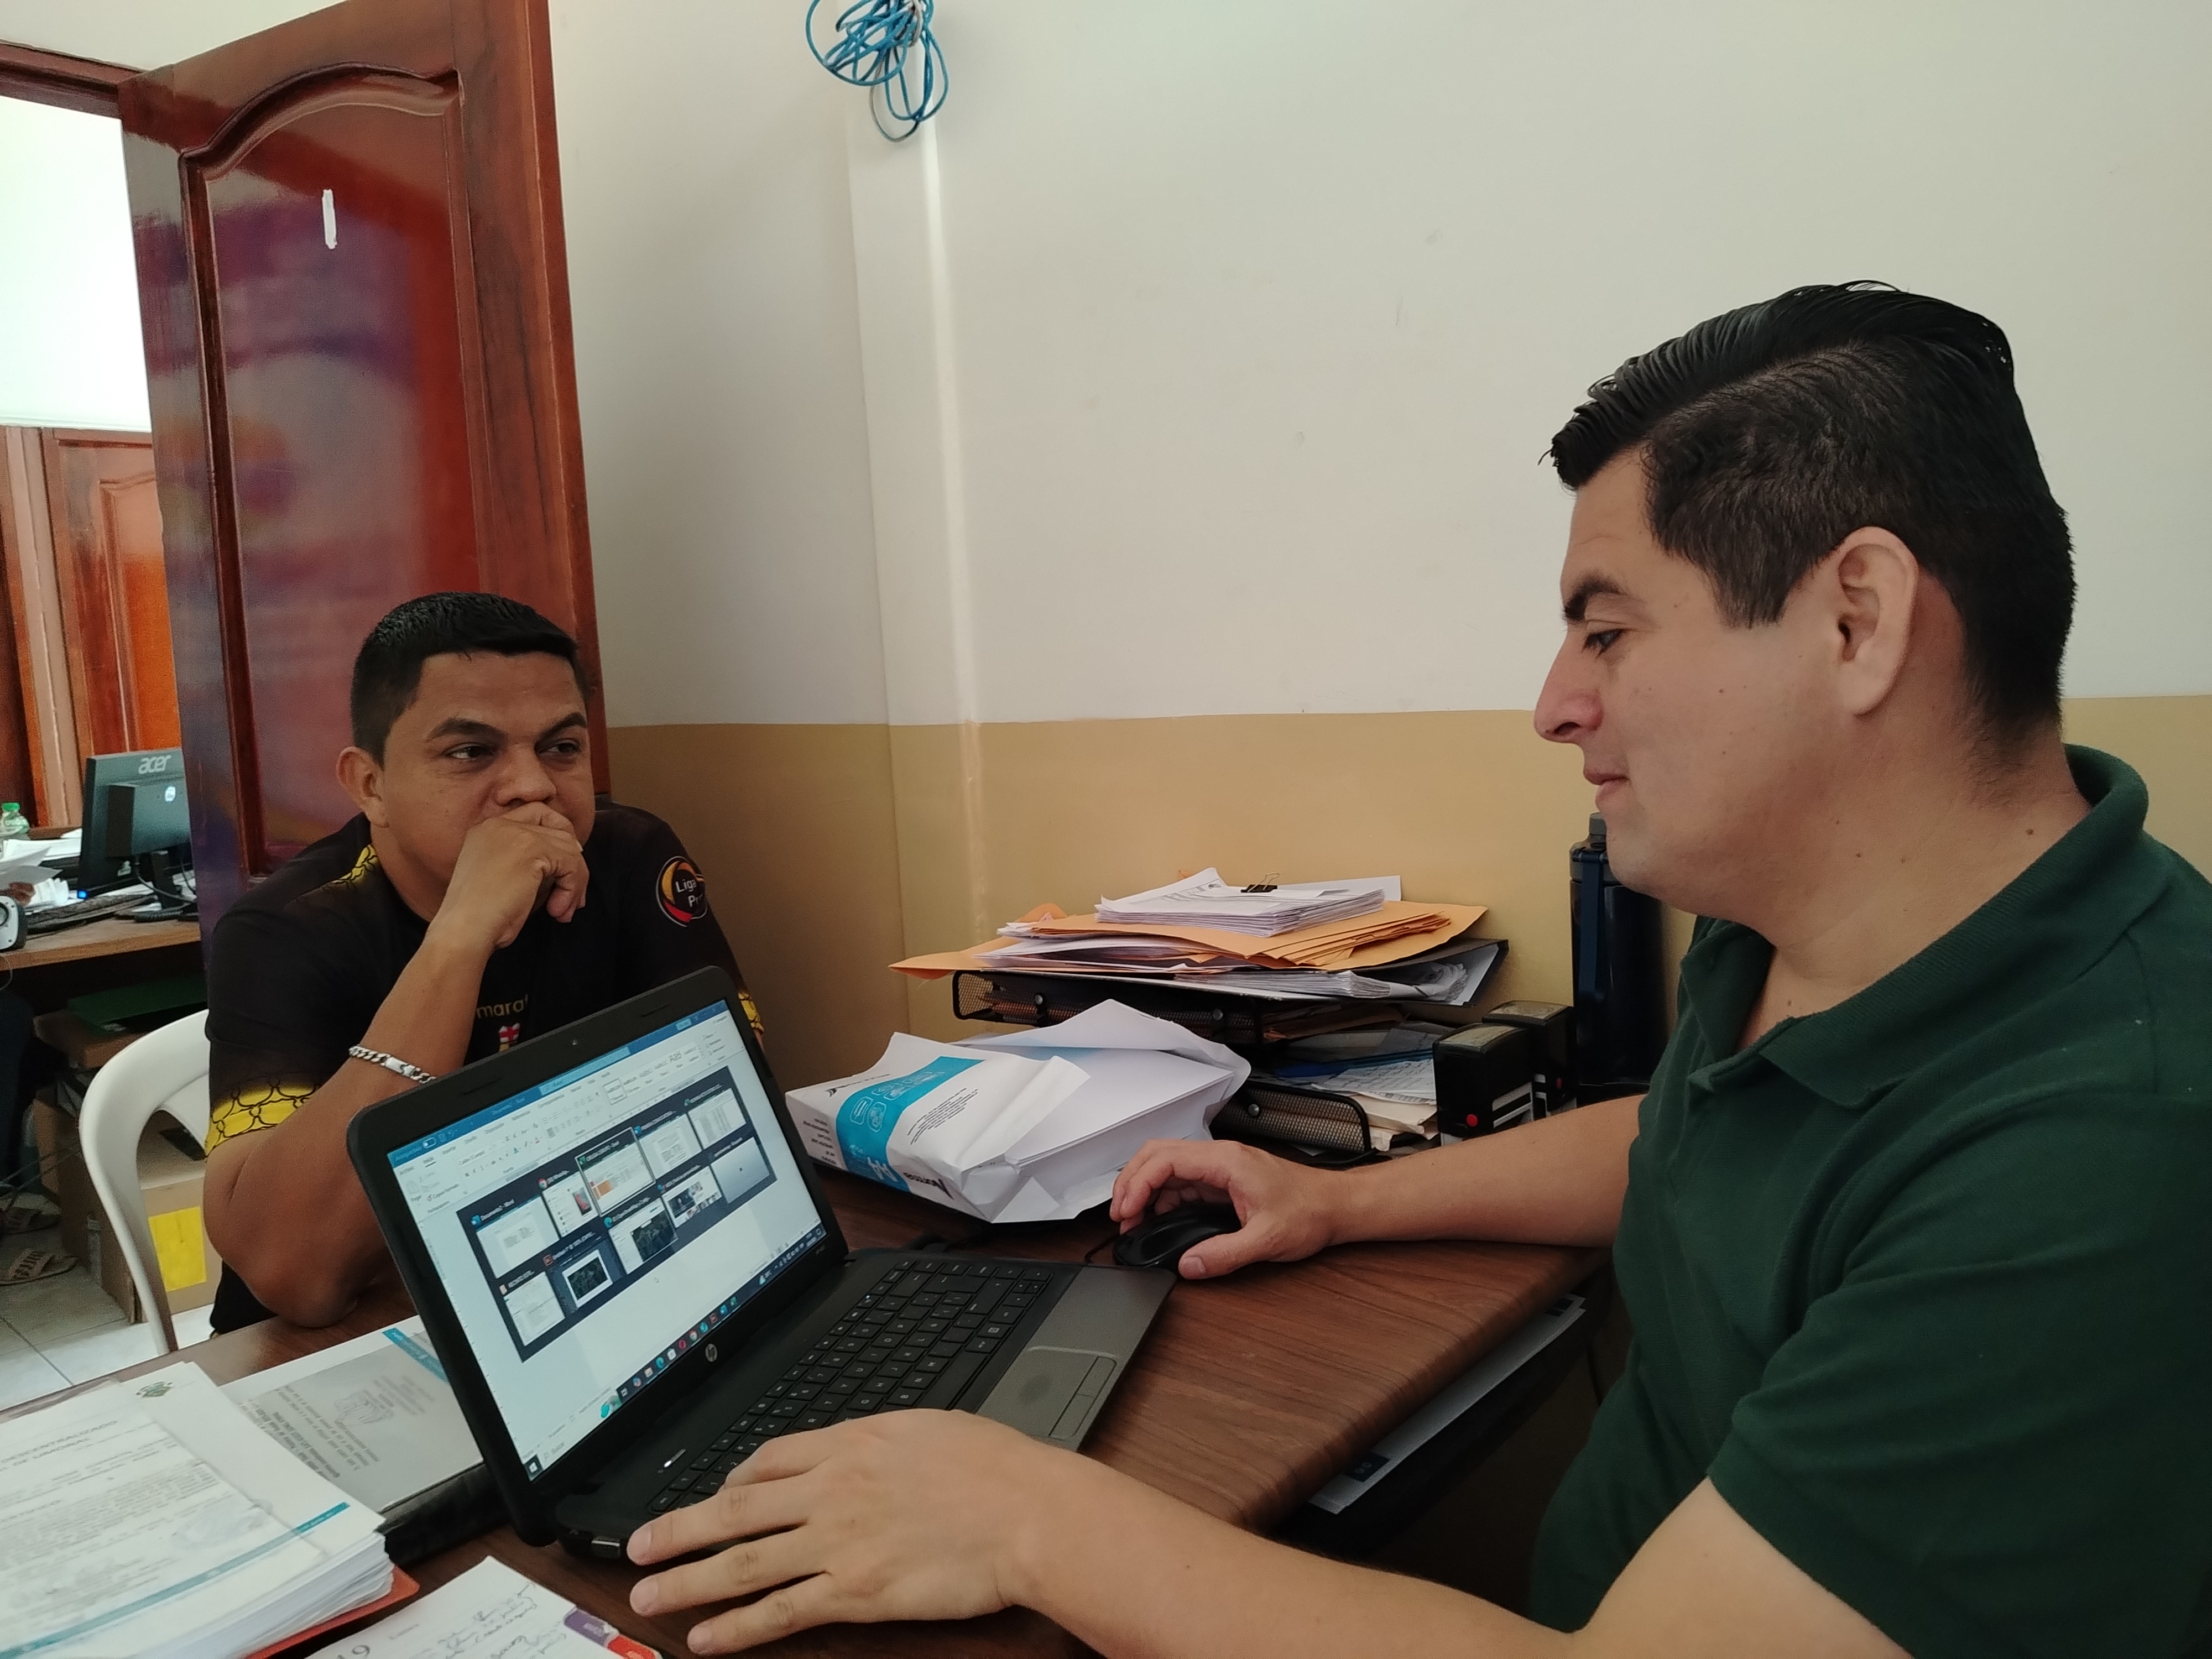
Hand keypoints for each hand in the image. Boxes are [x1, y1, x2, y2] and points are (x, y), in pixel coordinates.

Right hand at [426, 805, 586, 952]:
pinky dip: (572, 889)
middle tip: (572, 898)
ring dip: (574, 883)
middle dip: (573, 865)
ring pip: (569, 848)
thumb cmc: (481, 917)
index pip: (538, 815)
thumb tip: (571, 860)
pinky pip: (571, 863)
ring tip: (562, 911)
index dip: (559, 839)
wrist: (463, 931)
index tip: (565, 870)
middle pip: (559, 830)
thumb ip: (530, 861)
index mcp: (487, 829)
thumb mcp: (504, 878)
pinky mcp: (531, 849)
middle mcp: (499, 824)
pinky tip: (557, 911)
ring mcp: (515, 833)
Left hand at [627, 1411, 1067, 1652]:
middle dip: (678, 1529)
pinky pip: (781, 1611)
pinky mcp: (855, 1592)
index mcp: (851, 1444)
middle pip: (735, 1510)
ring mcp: (838, 1544)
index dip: (731, 1481)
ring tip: (648, 1596)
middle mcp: (831, 1490)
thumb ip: (880, 1445)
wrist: (1027, 1512)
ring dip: (689, 1581)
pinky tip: (708, 1638)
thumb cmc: (995, 1468)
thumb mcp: (927, 1430)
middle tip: (634, 1548)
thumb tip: (857, 1452)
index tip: (714, 1495)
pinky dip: (739, 1627)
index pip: (769, 1461)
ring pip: (743, 1562)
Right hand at [1109, 1137, 1341, 1278]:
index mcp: (1227, 1161)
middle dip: (1131, 1181)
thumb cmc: (1311, 1212)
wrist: (1336, 1206)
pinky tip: (1157, 1220)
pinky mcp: (1222, 1181)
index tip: (1125, 1210)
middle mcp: (1220, 1158)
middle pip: (1158, 1155)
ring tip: (1133, 1222)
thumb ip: (1224, 1254)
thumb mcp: (1267, 1239)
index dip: (1138, 1183)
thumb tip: (1187, 1265)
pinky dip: (1162, 1199)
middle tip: (1119, 1216)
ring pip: (1167, 1168)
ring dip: (1145, 1191)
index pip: (1166, 1159)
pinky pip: (1182, 1183)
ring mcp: (1220, 1168)